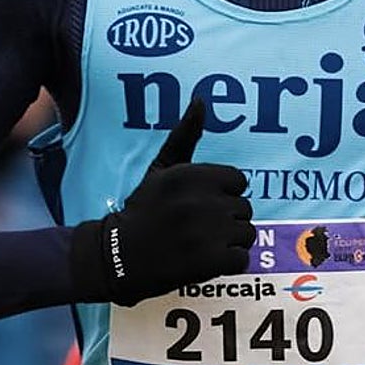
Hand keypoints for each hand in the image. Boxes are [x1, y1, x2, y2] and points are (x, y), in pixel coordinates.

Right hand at [71, 99, 253, 306]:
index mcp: (191, 175)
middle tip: (197, 228)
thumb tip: (200, 100)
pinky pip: (242, 260)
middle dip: (226, 220)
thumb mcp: (160, 168)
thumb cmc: (144, 210)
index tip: (201, 205)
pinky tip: (203, 261)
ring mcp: (206, 233)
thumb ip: (185, 135)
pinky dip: (227, 264)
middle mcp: (200, 201)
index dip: (223, 195)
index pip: (238, 181)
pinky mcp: (209, 262)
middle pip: (245, 209)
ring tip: (201, 244)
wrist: (117, 257)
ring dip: (229, 243)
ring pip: (247, 234)